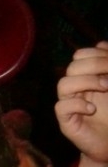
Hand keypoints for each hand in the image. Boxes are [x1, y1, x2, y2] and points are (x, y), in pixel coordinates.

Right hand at [55, 41, 107, 163]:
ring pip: (64, 84)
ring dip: (87, 81)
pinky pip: (61, 107)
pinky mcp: (66, 122)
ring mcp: (69, 104)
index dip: (96, 54)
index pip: (81, 55)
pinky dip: (78, 105)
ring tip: (105, 88)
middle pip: (73, 66)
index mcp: (87, 76)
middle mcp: (76, 88)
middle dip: (95, 65)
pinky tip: (92, 110)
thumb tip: (103, 44)